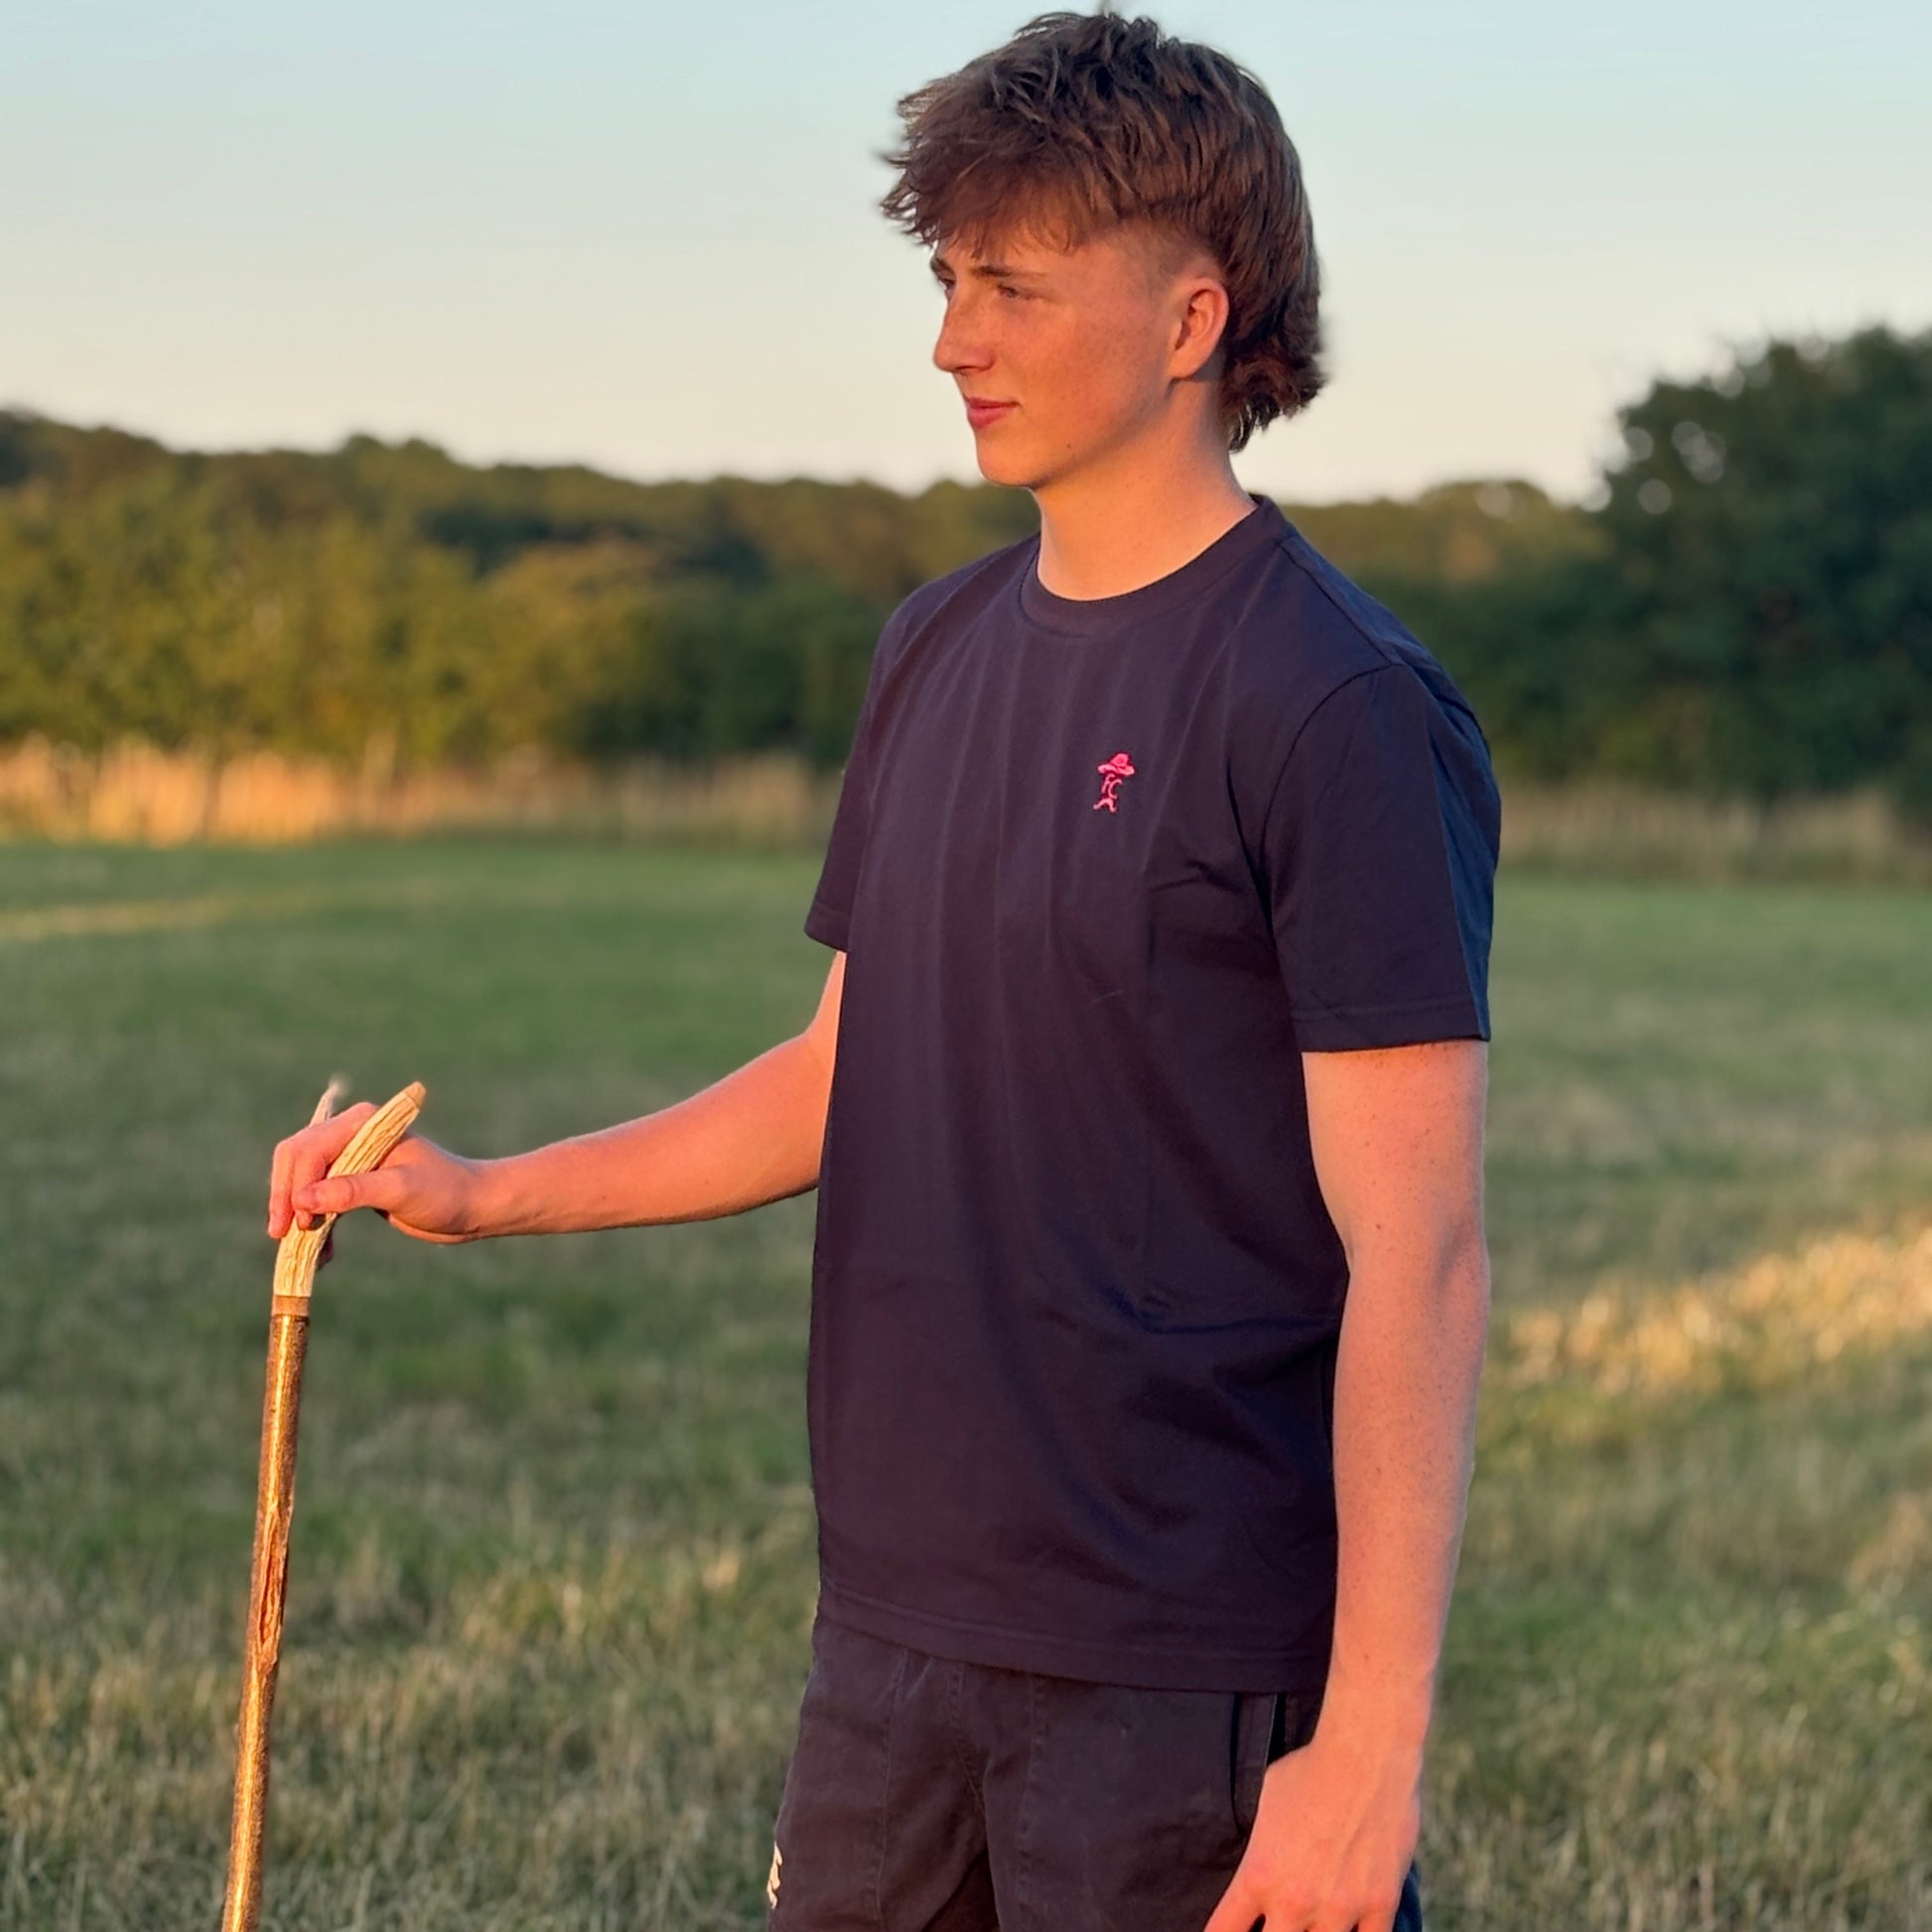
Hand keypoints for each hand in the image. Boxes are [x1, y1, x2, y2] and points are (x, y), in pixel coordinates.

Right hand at [267, 1100, 484, 1254]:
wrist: (472, 1206)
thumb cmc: (445, 1192)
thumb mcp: (401, 1191)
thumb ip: (354, 1191)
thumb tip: (303, 1199)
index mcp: (362, 1124)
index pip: (309, 1149)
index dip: (295, 1186)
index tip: (297, 1222)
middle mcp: (350, 1134)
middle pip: (296, 1161)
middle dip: (286, 1198)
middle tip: (282, 1236)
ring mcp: (349, 1158)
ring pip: (302, 1182)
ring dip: (298, 1215)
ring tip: (303, 1251)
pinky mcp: (352, 1183)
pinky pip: (318, 1201)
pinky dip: (315, 1225)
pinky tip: (322, 1254)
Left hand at [1202, 1728, 1420, 1931]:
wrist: (1365, 1756)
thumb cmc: (1309, 1769)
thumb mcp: (1267, 1803)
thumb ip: (1263, 1845)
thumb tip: (1263, 1860)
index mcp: (1260, 1874)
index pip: (1225, 1929)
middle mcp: (1294, 1901)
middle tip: (1279, 1922)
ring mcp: (1339, 1908)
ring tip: (1313, 1925)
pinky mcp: (1380, 1904)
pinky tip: (1353, 1930)